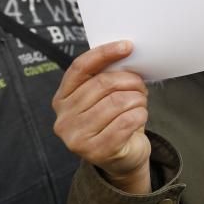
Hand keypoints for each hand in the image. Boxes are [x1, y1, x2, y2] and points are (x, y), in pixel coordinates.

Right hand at [52, 40, 151, 193]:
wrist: (122, 158)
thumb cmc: (115, 120)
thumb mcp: (105, 97)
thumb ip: (106, 77)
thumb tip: (126, 52)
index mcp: (62, 98)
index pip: (80, 68)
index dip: (104, 53)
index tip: (127, 46)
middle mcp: (63, 118)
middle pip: (104, 84)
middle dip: (130, 81)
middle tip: (141, 87)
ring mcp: (76, 137)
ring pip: (118, 102)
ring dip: (138, 99)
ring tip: (139, 104)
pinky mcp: (95, 151)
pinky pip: (127, 121)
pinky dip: (140, 114)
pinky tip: (139, 117)